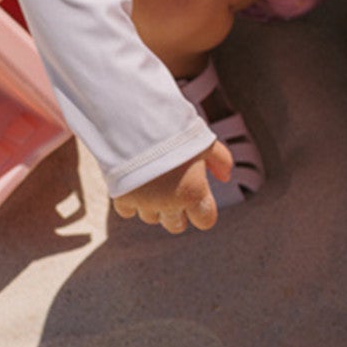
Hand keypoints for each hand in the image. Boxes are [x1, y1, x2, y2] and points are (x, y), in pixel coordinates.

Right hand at [111, 142, 233, 232]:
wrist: (132, 120)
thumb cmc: (173, 130)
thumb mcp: (203, 140)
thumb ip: (220, 160)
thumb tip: (226, 177)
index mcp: (193, 193)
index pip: (205, 221)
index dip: (203, 210)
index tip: (198, 196)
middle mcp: (168, 204)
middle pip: (176, 225)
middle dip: (178, 212)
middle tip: (174, 189)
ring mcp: (143, 203)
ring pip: (151, 219)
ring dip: (154, 206)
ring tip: (153, 182)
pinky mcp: (121, 198)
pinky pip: (128, 211)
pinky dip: (131, 201)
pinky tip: (134, 183)